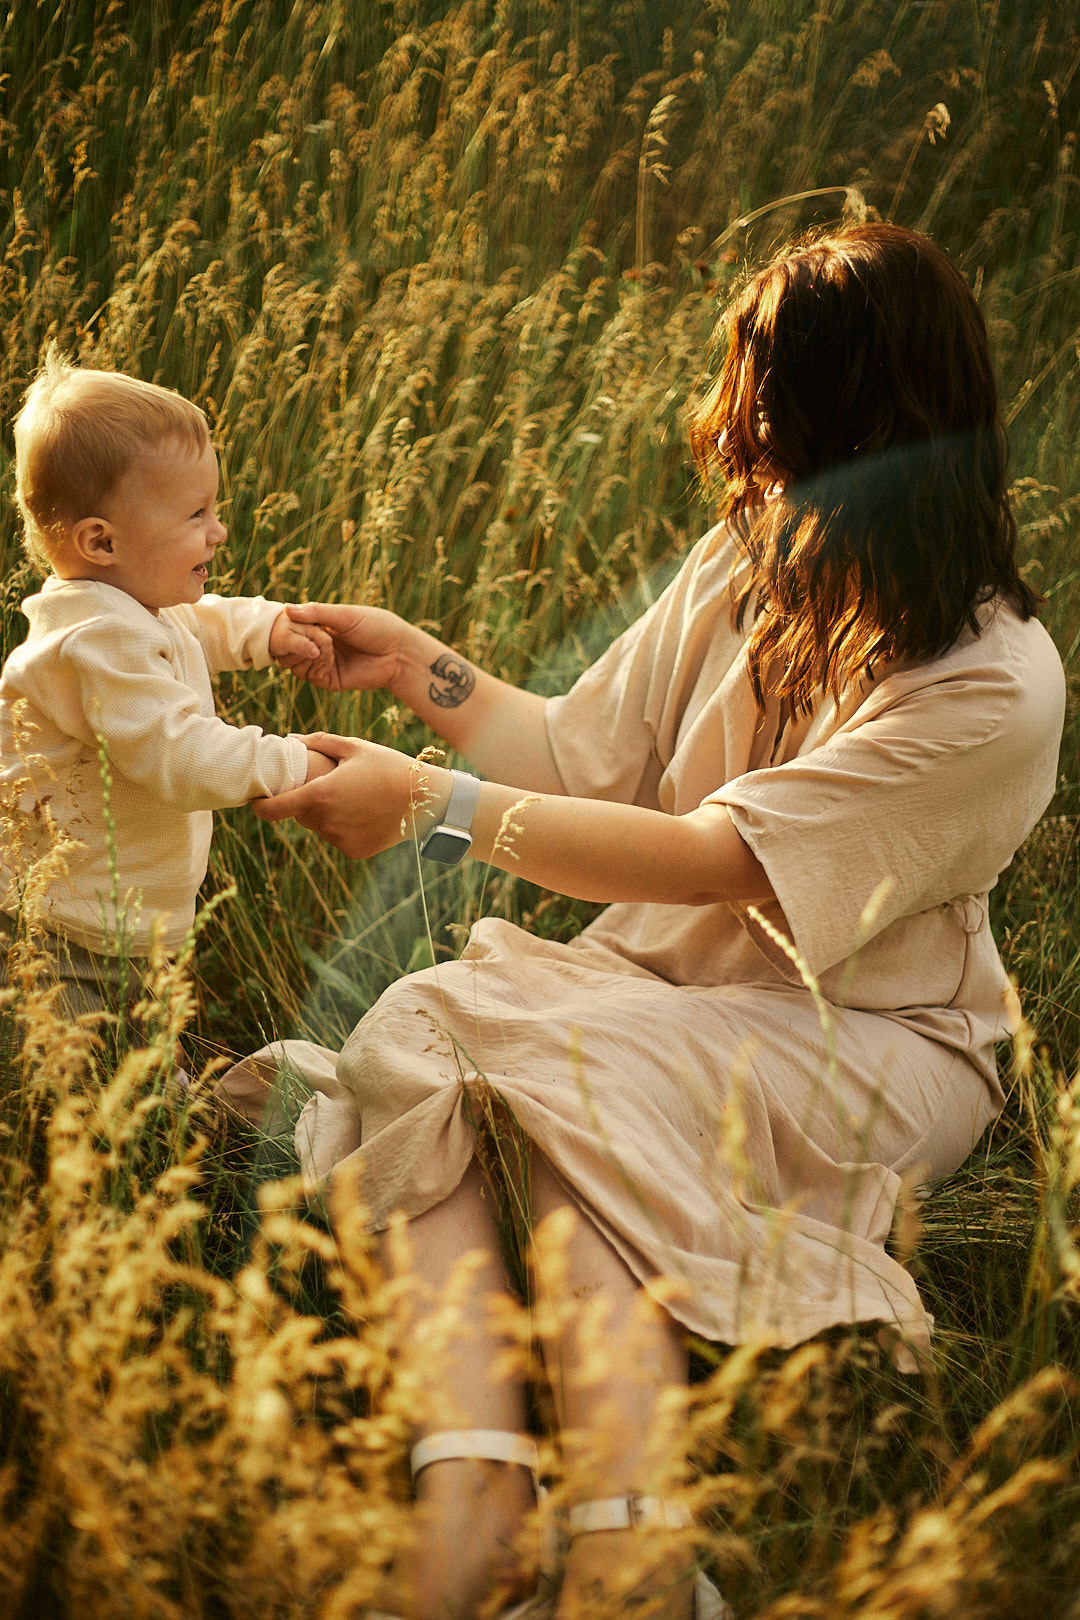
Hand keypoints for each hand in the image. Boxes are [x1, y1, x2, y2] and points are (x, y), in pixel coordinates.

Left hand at [252, 733, 450, 859]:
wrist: (426, 800)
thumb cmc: (389, 766)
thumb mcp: (355, 746)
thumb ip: (319, 742)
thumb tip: (291, 739)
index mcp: (319, 796)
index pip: (271, 810)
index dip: (260, 806)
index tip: (259, 799)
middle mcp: (325, 822)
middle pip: (300, 815)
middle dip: (306, 801)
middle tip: (329, 786)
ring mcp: (339, 840)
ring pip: (320, 827)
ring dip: (326, 814)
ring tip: (354, 797)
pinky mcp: (354, 851)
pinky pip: (338, 837)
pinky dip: (345, 827)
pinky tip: (366, 813)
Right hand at [278, 603, 409, 692]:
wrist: (399, 654)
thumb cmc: (377, 627)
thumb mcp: (346, 615)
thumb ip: (318, 613)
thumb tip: (287, 608)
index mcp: (322, 626)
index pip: (292, 627)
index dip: (289, 626)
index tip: (293, 623)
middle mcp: (319, 644)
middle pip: (288, 647)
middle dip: (294, 642)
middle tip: (311, 638)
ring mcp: (322, 663)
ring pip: (294, 663)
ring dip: (303, 654)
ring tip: (321, 649)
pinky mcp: (329, 680)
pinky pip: (308, 676)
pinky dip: (312, 666)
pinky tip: (326, 659)